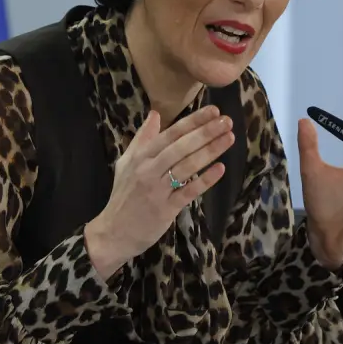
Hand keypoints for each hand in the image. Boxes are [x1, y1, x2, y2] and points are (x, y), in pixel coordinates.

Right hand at [85, 105, 232, 279]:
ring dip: (210, 151)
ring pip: (187, 166)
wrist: (113, 233)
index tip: (214, 110)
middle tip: (228, 121)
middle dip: (206, 132)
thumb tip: (154, 114)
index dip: (193, 121)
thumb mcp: (126, 163)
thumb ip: (142, 138)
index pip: (171, 134)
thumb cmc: (124, 196)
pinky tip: (221, 168)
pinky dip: (205, 180)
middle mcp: (148, 169)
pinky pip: (188, 191)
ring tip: (229, 138)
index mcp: (141, 156)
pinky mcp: (165, 209)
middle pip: (181, 146)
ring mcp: (157, 189)